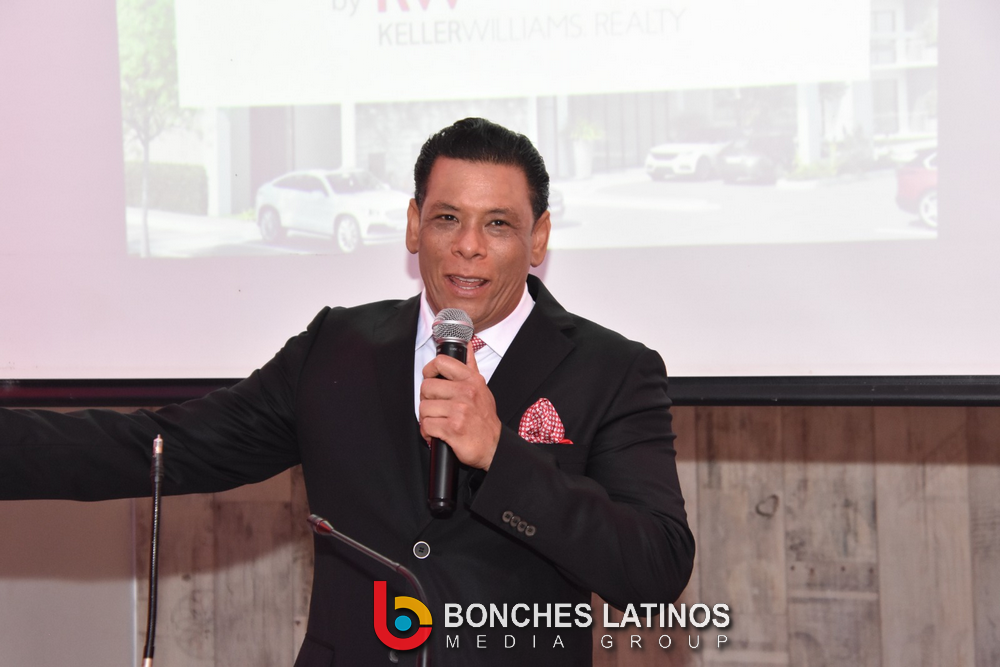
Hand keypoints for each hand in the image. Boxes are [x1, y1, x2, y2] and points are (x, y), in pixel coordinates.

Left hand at [418, 347, 500, 469]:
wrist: (493, 446)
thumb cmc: (484, 419)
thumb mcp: (482, 388)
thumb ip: (471, 367)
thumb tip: (467, 346)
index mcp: (471, 380)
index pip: (441, 362)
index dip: (429, 370)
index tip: (430, 378)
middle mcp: (466, 392)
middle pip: (427, 386)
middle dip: (427, 400)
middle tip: (435, 408)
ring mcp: (459, 410)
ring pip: (424, 408)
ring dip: (427, 418)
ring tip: (438, 422)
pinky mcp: (453, 428)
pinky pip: (426, 425)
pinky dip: (428, 433)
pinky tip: (437, 434)